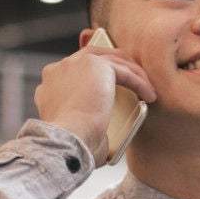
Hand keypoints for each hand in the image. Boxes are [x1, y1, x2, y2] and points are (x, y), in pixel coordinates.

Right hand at [33, 37, 154, 160]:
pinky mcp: (96, 66)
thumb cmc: (71, 143)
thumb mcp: (71, 126)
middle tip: (133, 79)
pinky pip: (124, 71)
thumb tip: (104, 134)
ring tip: (146, 88)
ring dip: (132, 73)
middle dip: (116, 64)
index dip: (94, 75)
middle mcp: (60, 68)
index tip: (110, 86)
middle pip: (94, 56)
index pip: (76, 69)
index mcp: (50, 81)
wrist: (68, 139)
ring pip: (112, 60)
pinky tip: (149, 95)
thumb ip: (81, 118)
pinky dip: (139, 83)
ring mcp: (76, 63)